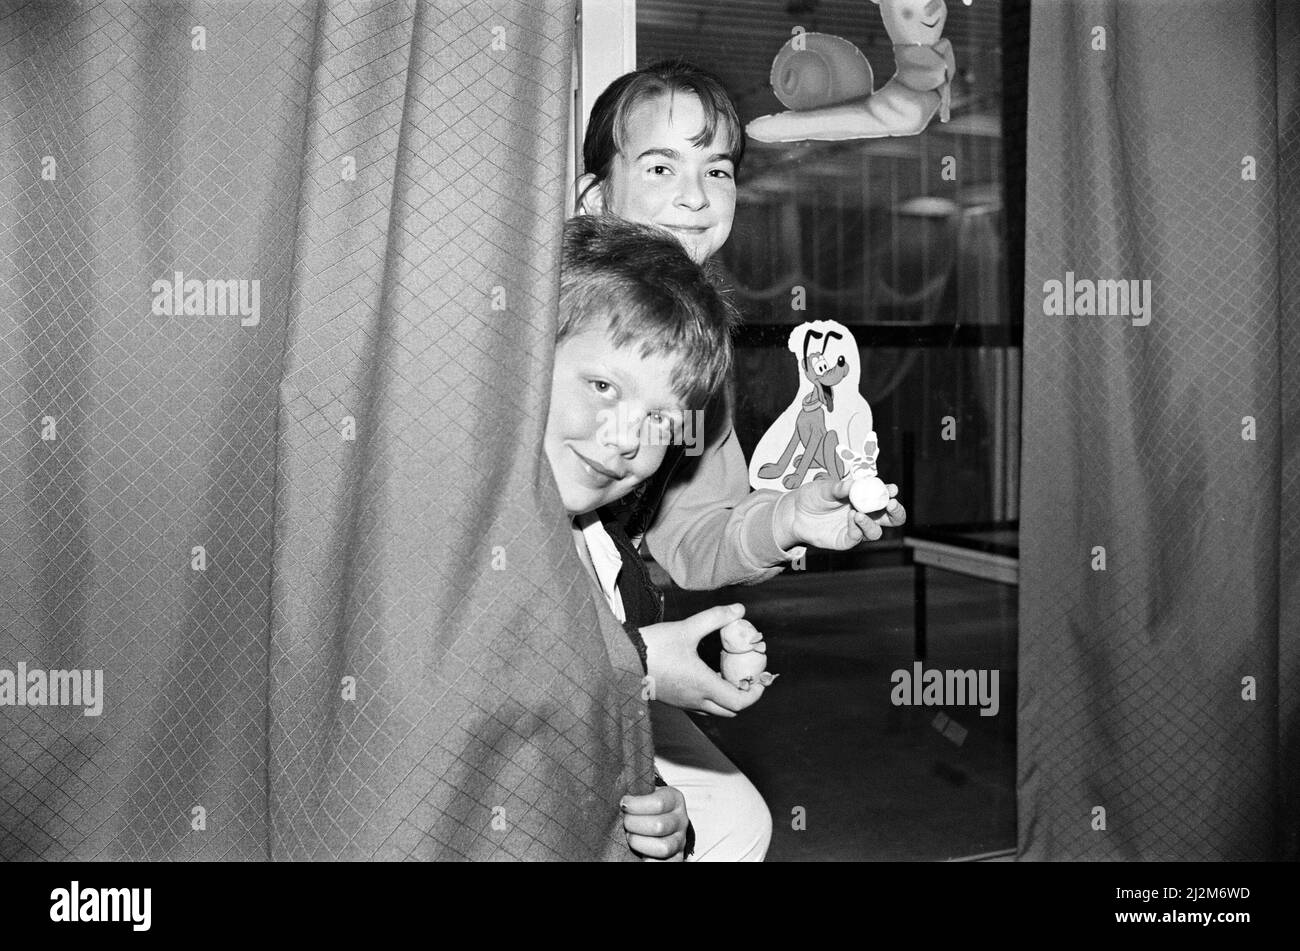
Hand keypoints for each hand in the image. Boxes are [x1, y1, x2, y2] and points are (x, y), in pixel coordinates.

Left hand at [623, 785, 688, 861]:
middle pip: (659, 826)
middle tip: (625, 822)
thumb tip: (622, 797)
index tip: (623, 804)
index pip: (659, 803)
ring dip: (639, 843)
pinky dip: (649, 861)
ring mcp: (680, 840)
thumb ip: (636, 789)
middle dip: (634, 825)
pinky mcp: (676, 857)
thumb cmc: (645, 804)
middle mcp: (681, 820)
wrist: (657, 818)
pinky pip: (666, 864)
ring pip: (663, 847)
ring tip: (629, 836)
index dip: (636, 805)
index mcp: (674, 799)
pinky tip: (638, 855)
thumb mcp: (645, 791)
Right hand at [640, 604, 767, 715]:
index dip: (755, 693)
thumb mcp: (687, 628)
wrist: (622, 659)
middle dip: (744, 696)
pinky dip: (712, 695)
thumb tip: (739, 610)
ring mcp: (684, 703)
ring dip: (727, 697)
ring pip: (716, 710)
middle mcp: (695, 699)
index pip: (739, 702)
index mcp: (703, 685)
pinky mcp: (675, 700)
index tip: (760, 679)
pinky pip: (701, 705)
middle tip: (747, 677)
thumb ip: (715, 618)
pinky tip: (708, 674)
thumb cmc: (654, 646)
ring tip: (729, 674)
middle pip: (730, 711)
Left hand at [774, 476, 906, 550]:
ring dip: (871, 523)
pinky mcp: (846, 540)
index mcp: (865, 497)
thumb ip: (838, 487)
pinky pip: (857, 537)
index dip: (891, 493)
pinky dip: (856, 528)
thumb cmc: (813, 496)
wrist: (795, 513)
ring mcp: (857, 528)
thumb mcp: (824, 487)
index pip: (885, 497)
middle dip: (897, 512)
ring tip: (858, 512)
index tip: (892, 489)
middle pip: (892, 519)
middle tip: (891, 503)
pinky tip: (851, 517)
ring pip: (876, 532)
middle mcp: (866, 513)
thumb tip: (852, 484)